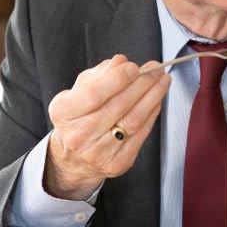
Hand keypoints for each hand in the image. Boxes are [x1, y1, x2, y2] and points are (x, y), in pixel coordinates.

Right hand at [44, 54, 170, 199]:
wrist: (74, 157)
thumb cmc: (80, 116)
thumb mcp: (79, 91)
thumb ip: (99, 75)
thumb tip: (120, 62)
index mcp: (64, 113)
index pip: (93, 94)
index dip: (116, 79)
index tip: (134, 67)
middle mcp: (78, 135)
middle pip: (117, 106)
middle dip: (141, 85)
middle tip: (156, 70)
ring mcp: (98, 153)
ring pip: (133, 121)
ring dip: (152, 98)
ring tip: (162, 81)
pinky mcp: (117, 163)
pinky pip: (140, 134)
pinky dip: (152, 114)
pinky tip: (157, 100)